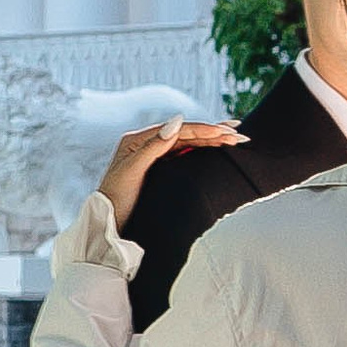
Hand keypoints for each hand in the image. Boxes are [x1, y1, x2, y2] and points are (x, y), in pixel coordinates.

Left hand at [96, 118, 244, 215]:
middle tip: (240, 133)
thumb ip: (154, 146)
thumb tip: (177, 121)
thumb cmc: (115, 200)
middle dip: (214, 133)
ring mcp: (152, 158)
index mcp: (138, 140)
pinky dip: (201, 152)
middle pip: (186, 135)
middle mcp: (146, 145)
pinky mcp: (157, 171)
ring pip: (187, 144)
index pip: (180, 130)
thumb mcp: (132, 171)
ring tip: (233, 138)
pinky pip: (184, 156)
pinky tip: (215, 151)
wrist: (107, 226)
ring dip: (211, 140)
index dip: (206, 129)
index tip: (228, 131)